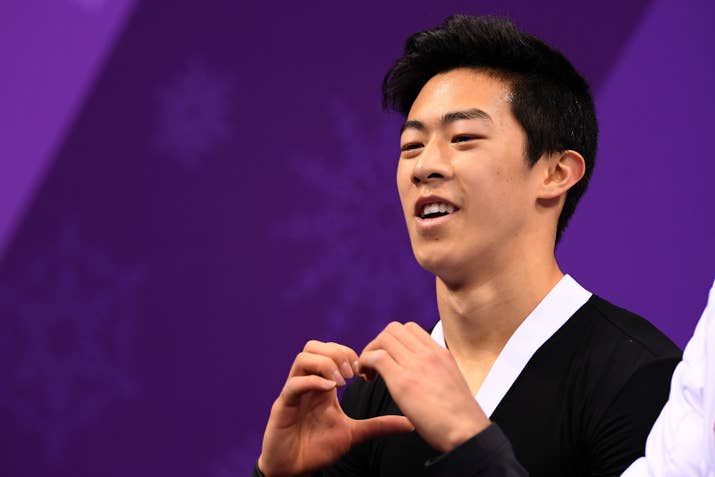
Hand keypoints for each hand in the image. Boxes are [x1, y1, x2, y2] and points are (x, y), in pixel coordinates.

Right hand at [257, 340, 413, 476]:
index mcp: (321, 383)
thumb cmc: (319, 449)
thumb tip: (410, 424)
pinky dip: (313, 382)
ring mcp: (293, 392)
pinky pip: (294, 383)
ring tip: (342, 382)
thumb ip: (379, 425)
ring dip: (326, 364)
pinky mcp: (282, 406)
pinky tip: (331, 391)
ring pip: (303, 357)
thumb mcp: (355, 433)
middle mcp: (306, 382)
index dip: (347, 352)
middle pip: (314, 346)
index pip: (330, 349)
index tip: (362, 371)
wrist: (295, 470)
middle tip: (353, 373)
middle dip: (337, 352)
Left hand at [358, 322, 489, 452]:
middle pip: (393, 329)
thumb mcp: (451, 380)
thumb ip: (436, 370)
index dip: (394, 340)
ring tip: (369, 373)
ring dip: (369, 352)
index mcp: (440, 353)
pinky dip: (365, 363)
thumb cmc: (460, 416)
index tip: (389, 358)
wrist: (467, 432)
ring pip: (383, 339)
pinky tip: (368, 378)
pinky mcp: (403, 381)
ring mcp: (416, 365)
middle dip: (378, 343)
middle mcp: (428, 353)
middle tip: (375, 365)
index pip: (410, 328)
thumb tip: (422, 374)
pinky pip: (376, 357)